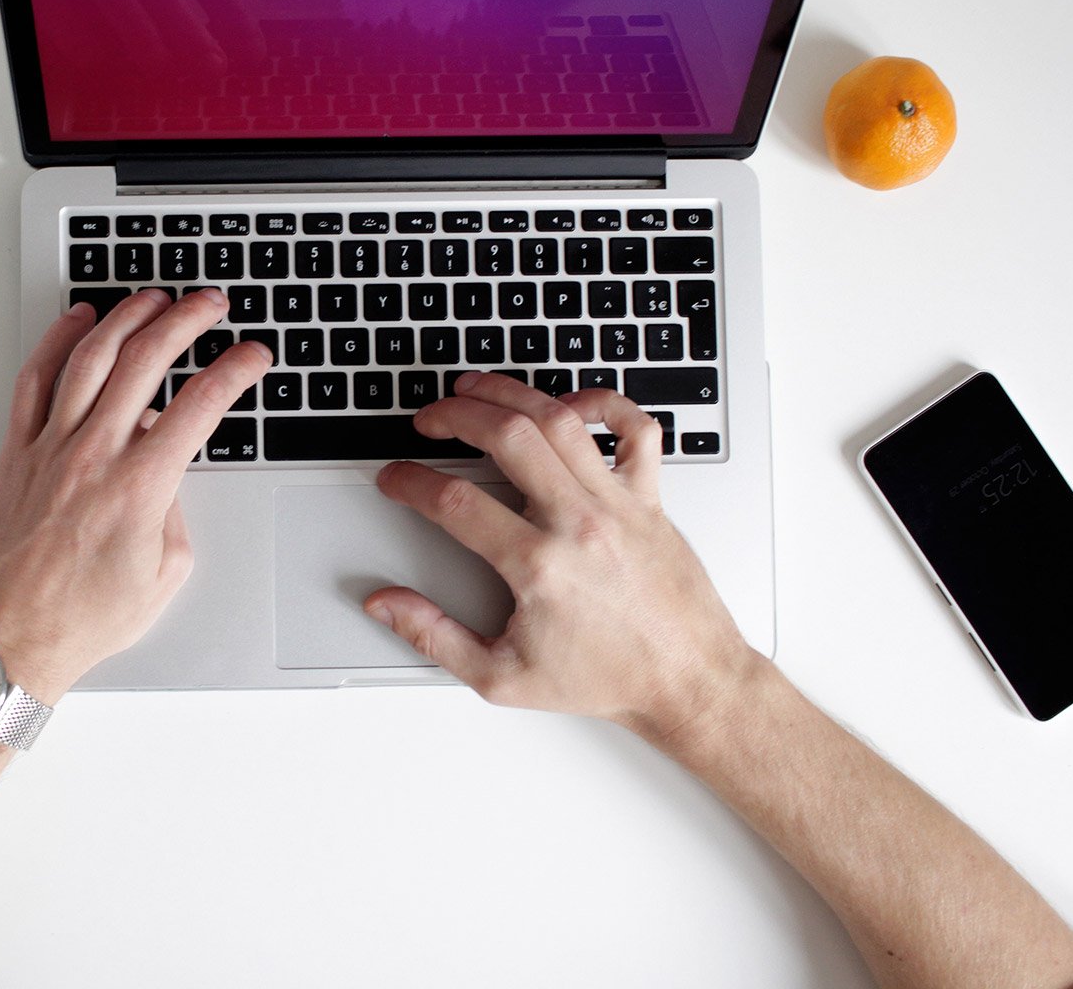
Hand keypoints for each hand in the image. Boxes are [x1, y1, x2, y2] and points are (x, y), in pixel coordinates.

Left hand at [0, 289, 270, 701]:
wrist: (7, 641)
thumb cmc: (80, 621)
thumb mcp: (163, 576)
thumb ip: (175, 513)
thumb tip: (169, 475)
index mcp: (140, 486)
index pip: (200, 405)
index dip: (235, 371)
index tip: (252, 356)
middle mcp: (94, 455)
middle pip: (147, 361)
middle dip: (187, 320)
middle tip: (210, 304)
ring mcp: (50, 448)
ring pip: (91, 357)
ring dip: (128, 317)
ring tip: (154, 298)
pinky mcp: (16, 453)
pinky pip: (35, 381)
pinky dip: (56, 342)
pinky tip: (78, 322)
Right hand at [365, 372, 757, 746]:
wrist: (686, 682)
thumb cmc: (606, 679)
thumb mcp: (502, 677)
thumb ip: (434, 636)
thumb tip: (386, 604)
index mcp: (539, 566)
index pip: (454, 501)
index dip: (411, 482)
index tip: (396, 479)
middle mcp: (579, 523)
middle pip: (507, 437)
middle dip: (454, 416)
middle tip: (429, 421)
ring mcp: (618, 504)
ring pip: (560, 420)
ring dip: (510, 394)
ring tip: (476, 390)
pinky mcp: (650, 499)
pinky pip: (635, 429)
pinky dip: (604, 403)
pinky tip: (570, 405)